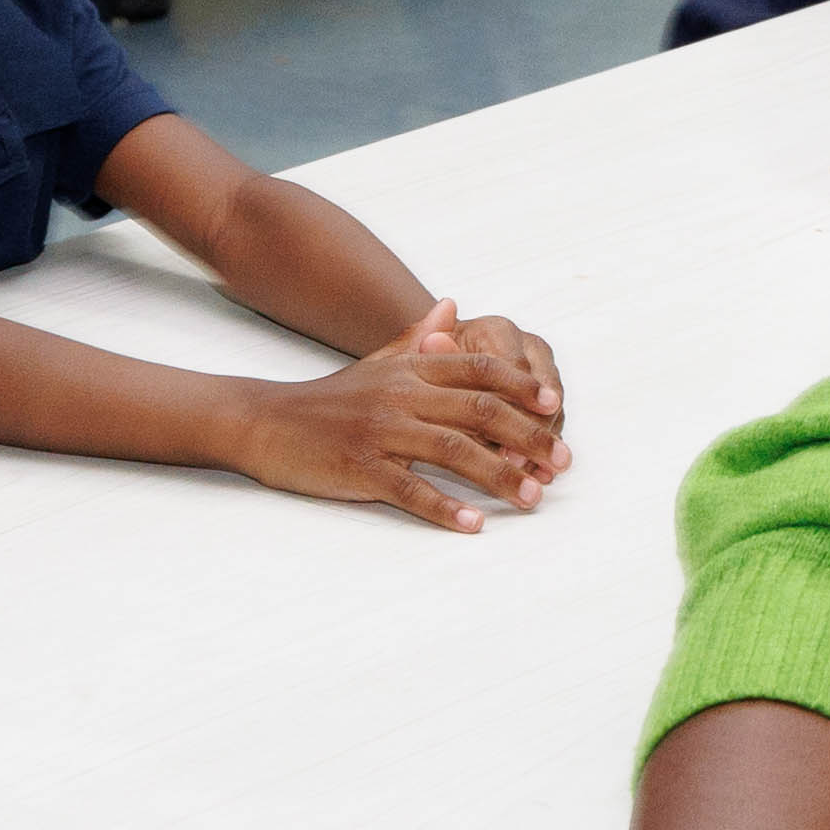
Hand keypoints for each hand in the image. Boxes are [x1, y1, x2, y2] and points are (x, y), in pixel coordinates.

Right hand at [236, 304, 560, 526]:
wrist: (267, 421)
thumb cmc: (331, 398)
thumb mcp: (378, 362)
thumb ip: (419, 337)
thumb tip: (453, 306)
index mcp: (412, 368)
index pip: (480, 369)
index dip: (523, 385)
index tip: (556, 407)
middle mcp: (402, 394)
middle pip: (480, 410)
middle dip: (528, 436)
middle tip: (562, 463)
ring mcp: (381, 431)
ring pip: (454, 449)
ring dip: (499, 475)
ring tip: (532, 497)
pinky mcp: (359, 467)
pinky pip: (409, 488)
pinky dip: (444, 507)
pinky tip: (472, 523)